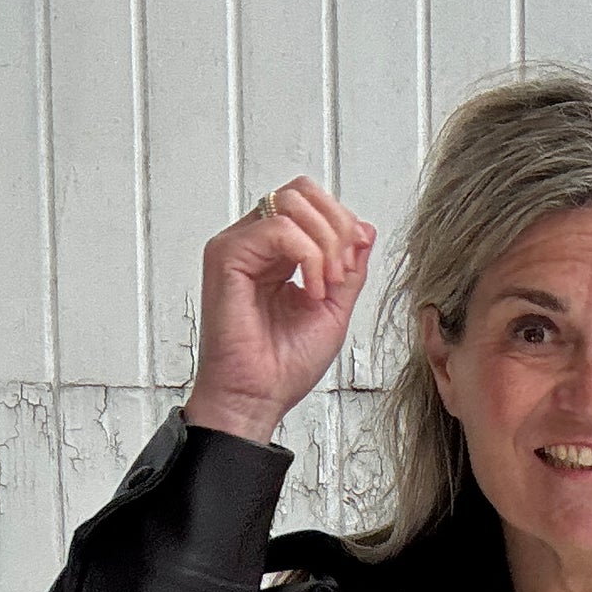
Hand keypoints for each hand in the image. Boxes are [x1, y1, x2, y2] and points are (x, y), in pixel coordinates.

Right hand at [183, 176, 375, 444]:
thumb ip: (349, 269)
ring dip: (324, 242)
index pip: (310, 203)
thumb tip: (365, 231)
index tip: (351, 266)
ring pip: (291, 204)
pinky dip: (308, 256)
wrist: (257, 399)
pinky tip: (311, 291)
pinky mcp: (226, 257)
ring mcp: (237, 247)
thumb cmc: (284, 367)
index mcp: (277, 254)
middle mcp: (254, 244)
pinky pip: (278, 229)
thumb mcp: (334, 310)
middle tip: (342, 273)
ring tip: (326, 287)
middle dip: (336, 227)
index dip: (341, 223)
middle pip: (301, 192)